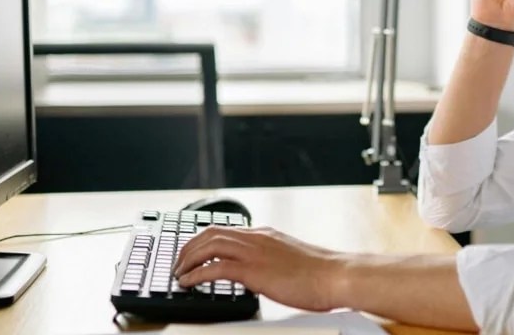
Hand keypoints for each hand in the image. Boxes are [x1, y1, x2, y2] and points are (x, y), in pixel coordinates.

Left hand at [173, 226, 344, 311]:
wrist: (336, 275)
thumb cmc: (320, 273)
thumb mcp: (290, 259)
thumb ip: (272, 260)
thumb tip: (261, 271)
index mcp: (265, 235)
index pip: (224, 229)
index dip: (202, 240)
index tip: (191, 252)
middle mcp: (257, 238)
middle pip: (210, 233)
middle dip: (188, 248)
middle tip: (178, 263)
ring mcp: (255, 252)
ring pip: (209, 245)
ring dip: (188, 259)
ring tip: (178, 273)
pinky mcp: (254, 270)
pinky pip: (216, 268)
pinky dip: (197, 274)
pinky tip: (188, 283)